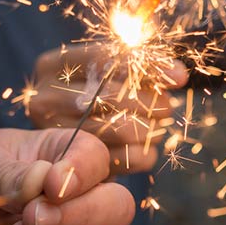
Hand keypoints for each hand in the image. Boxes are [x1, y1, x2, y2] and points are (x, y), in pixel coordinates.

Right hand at [29, 44, 187, 173]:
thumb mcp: (107, 71)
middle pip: (111, 96)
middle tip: (167, 107)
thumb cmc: (96, 95)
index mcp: (51, 65)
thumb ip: (140, 63)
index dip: (148, 66)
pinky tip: (146, 147)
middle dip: (151, 101)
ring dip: (151, 127)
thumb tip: (178, 75)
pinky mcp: (72, 166)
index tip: (180, 77)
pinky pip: (122, 160)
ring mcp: (54, 135)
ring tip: (157, 125)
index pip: (105, 59)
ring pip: (118, 128)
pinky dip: (145, 153)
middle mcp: (45, 99)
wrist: (62, 143)